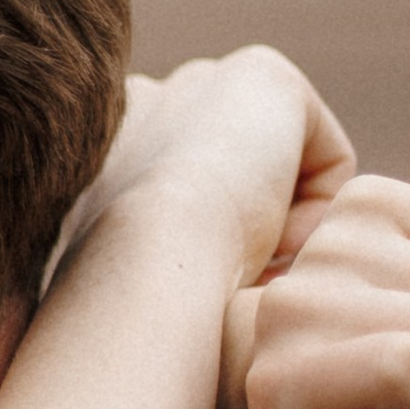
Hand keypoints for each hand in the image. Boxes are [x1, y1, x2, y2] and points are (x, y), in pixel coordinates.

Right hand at [0, 51, 354, 408]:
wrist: (139, 265)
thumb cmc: (105, 309)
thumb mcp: (92, 303)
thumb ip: (111, 282)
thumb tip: (126, 333)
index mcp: (84, 150)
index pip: (169, 195)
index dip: (194, 258)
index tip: (189, 306)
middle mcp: (138, 102)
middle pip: (229, 183)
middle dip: (243, 238)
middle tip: (222, 294)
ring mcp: (196, 82)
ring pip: (280, 180)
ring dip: (278, 233)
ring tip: (242, 274)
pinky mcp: (260, 75)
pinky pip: (325, 159)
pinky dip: (316, 211)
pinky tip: (269, 238)